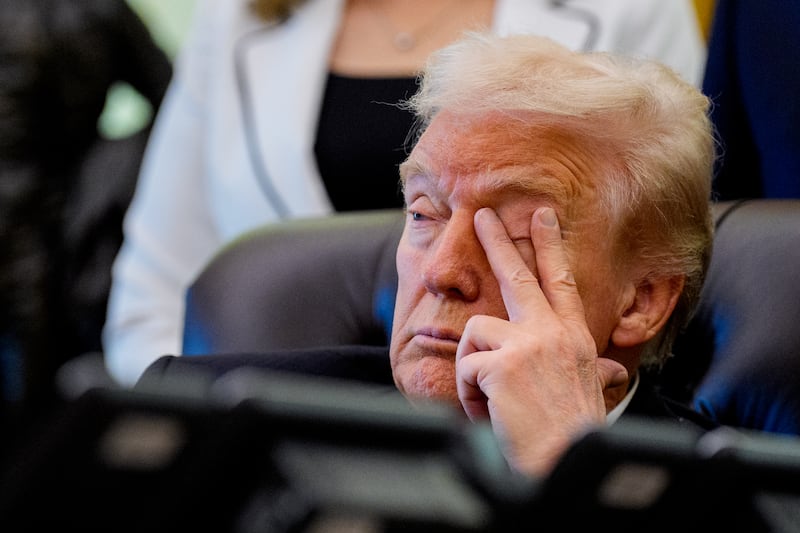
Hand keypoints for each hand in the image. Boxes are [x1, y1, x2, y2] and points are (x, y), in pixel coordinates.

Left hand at [455, 207, 627, 476]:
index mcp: (574, 338)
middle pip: (520, 275)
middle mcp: (554, 333)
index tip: (543, 217)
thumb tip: (616, 373)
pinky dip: (468, 395)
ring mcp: (529, 344)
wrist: (565, 463)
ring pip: (475, 331)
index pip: (562, 281)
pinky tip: (489, 413)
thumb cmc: (572, 433)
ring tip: (490, 401)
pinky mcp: (502, 364)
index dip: (551, 247)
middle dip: (499, 241)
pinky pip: (465, 368)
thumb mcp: (591, 394)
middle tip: (481, 215)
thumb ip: (599, 374)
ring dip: (472, 369)